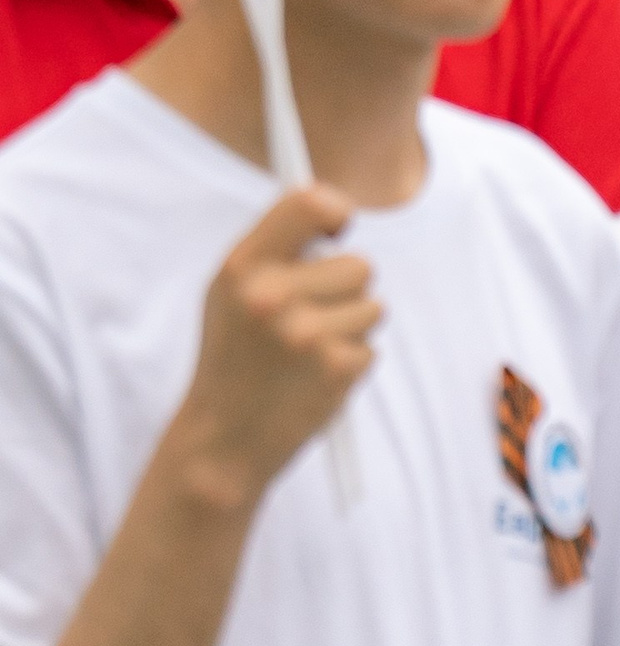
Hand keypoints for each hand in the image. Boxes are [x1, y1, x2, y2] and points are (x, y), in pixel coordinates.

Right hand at [170, 188, 379, 512]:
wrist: (221, 443)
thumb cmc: (232, 357)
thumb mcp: (231, 292)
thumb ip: (277, 244)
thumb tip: (334, 204)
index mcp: (241, 267)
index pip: (309, 202)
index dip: (335, 211)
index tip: (338, 230)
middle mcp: (272, 295)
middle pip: (359, 265)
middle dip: (342, 293)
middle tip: (300, 325)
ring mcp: (305, 333)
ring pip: (372, 306)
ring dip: (348, 330)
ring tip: (302, 357)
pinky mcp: (336, 369)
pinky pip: (371, 347)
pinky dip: (349, 363)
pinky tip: (310, 382)